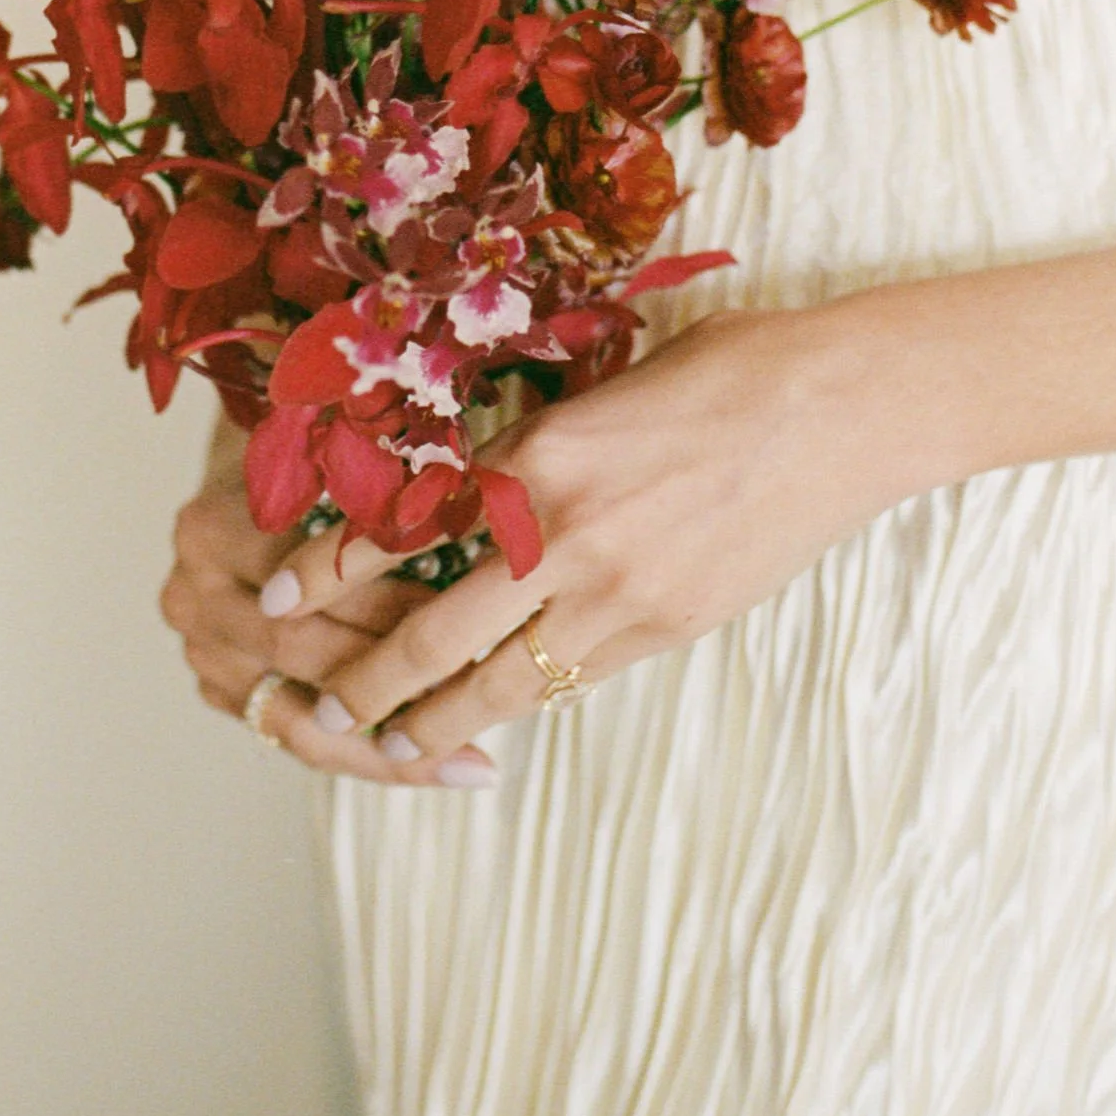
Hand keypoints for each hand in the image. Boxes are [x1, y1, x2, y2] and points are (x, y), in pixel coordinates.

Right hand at [157, 475, 500, 787]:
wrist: (251, 485)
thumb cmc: (312, 471)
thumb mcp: (334, 465)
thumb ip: (373, 498)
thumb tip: (465, 532)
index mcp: (212, 529)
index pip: (306, 580)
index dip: (388, 601)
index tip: (471, 615)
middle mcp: (191, 595)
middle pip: (301, 650)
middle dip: (395, 672)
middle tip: (481, 690)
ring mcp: (200, 651)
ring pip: (299, 720)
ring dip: (392, 740)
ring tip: (470, 759)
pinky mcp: (219, 691)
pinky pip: (298, 740)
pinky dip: (368, 757)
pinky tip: (435, 768)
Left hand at [264, 304, 900, 778]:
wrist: (839, 409)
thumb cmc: (726, 370)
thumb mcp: (598, 390)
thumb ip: (529, 447)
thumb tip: (467, 483)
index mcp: (533, 457)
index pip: (403, 529)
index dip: (329, 571)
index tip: (275, 594)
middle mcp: (561, 536)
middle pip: (435, 632)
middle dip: (369, 681)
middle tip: (323, 706)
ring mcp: (616, 594)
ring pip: (500, 682)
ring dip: (435, 721)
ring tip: (391, 745)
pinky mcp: (666, 628)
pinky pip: (571, 680)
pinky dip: (522, 703)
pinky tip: (492, 719)